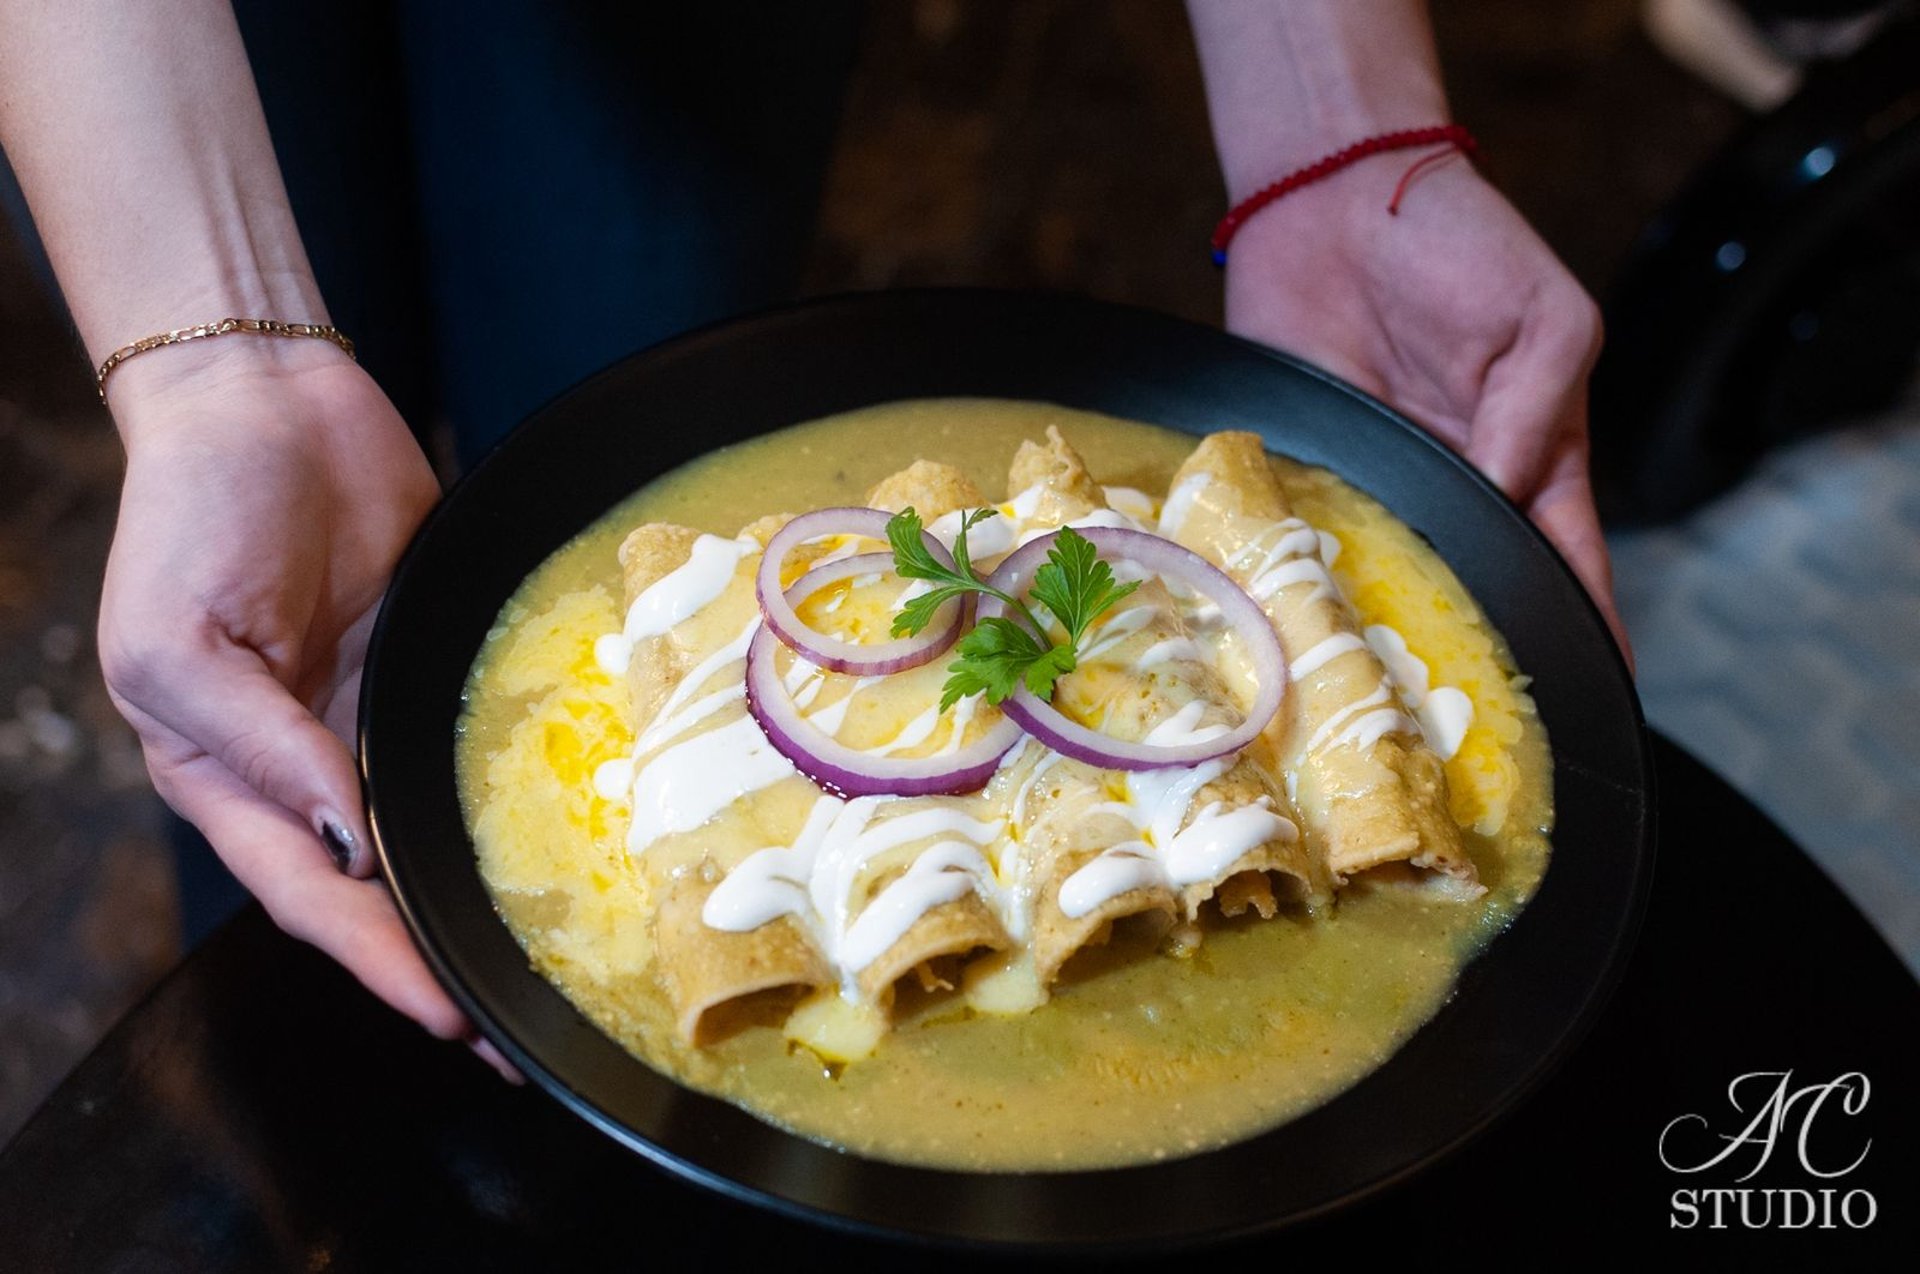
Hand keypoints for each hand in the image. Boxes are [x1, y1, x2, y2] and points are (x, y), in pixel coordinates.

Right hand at [98, 342, 517, 1078]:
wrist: (267, 400)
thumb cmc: (192, 517)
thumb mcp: (181, 641)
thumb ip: (262, 745)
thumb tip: (345, 838)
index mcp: (228, 777)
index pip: (311, 896)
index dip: (378, 963)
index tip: (450, 1018)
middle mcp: (309, 766)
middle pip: (380, 890)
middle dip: (441, 960)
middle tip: (518, 1028)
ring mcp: (375, 719)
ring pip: (432, 832)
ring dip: (481, 895)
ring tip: (550, 958)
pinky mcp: (432, 670)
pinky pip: (474, 744)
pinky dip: (510, 795)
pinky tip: (562, 835)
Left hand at [1223, 157, 1630, 661]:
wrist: (1338, 197)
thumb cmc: (1459, 243)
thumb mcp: (1542, 316)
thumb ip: (1535, 408)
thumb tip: (1505, 493)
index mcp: (1531, 457)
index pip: (1564, 560)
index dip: (1580, 627)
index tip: (1593, 699)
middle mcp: (1453, 487)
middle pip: (1473, 587)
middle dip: (1475, 649)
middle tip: (1470, 726)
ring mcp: (1377, 483)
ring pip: (1389, 578)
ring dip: (1385, 626)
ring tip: (1387, 701)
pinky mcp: (1304, 468)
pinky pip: (1307, 535)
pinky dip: (1305, 574)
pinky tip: (1302, 623)